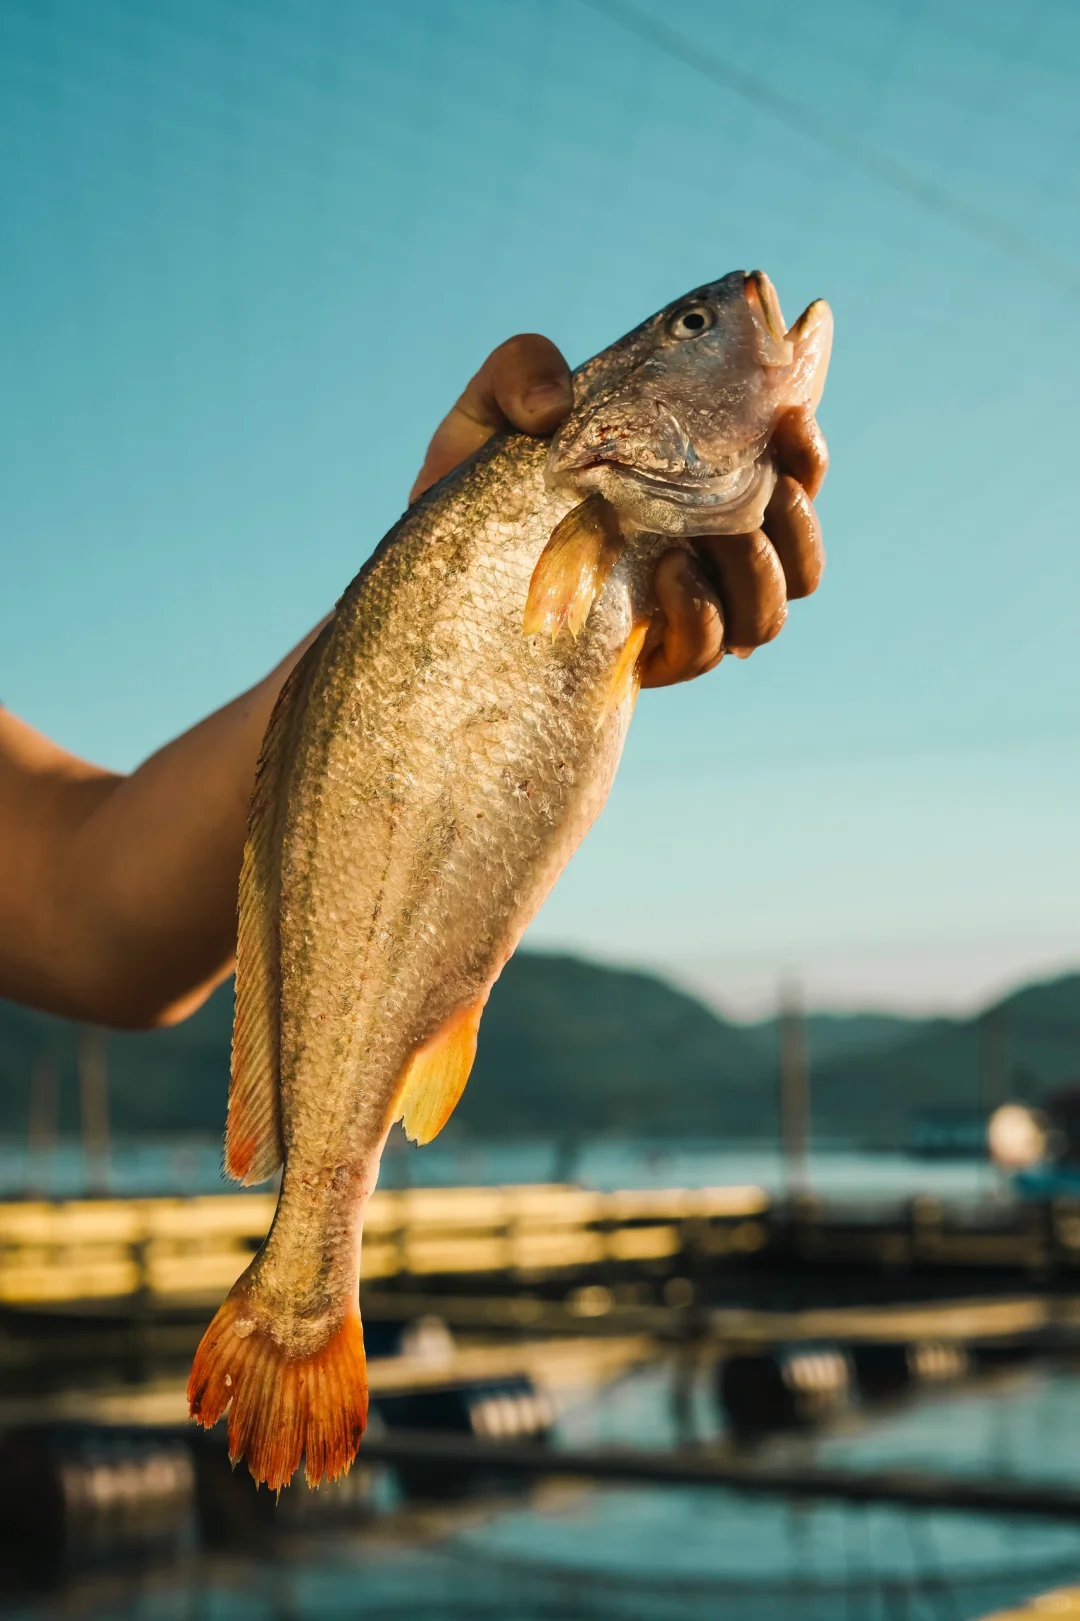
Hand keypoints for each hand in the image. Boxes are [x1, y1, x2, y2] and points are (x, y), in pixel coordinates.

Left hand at [411, 338, 826, 687]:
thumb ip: (519, 369)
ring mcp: (679, 615)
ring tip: (699, 535)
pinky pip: (711, 648)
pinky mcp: (646, 663)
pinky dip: (704, 612)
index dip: (809, 454)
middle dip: (795, 519)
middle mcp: (701, 554)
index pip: (789, 476)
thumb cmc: (475, 499)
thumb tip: (557, 400)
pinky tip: (668, 575)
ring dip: (759, 570)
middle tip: (753, 491)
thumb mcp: (485, 417)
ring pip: (771, 610)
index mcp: (694, 489)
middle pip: (802, 552)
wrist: (435, 591)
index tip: (791, 423)